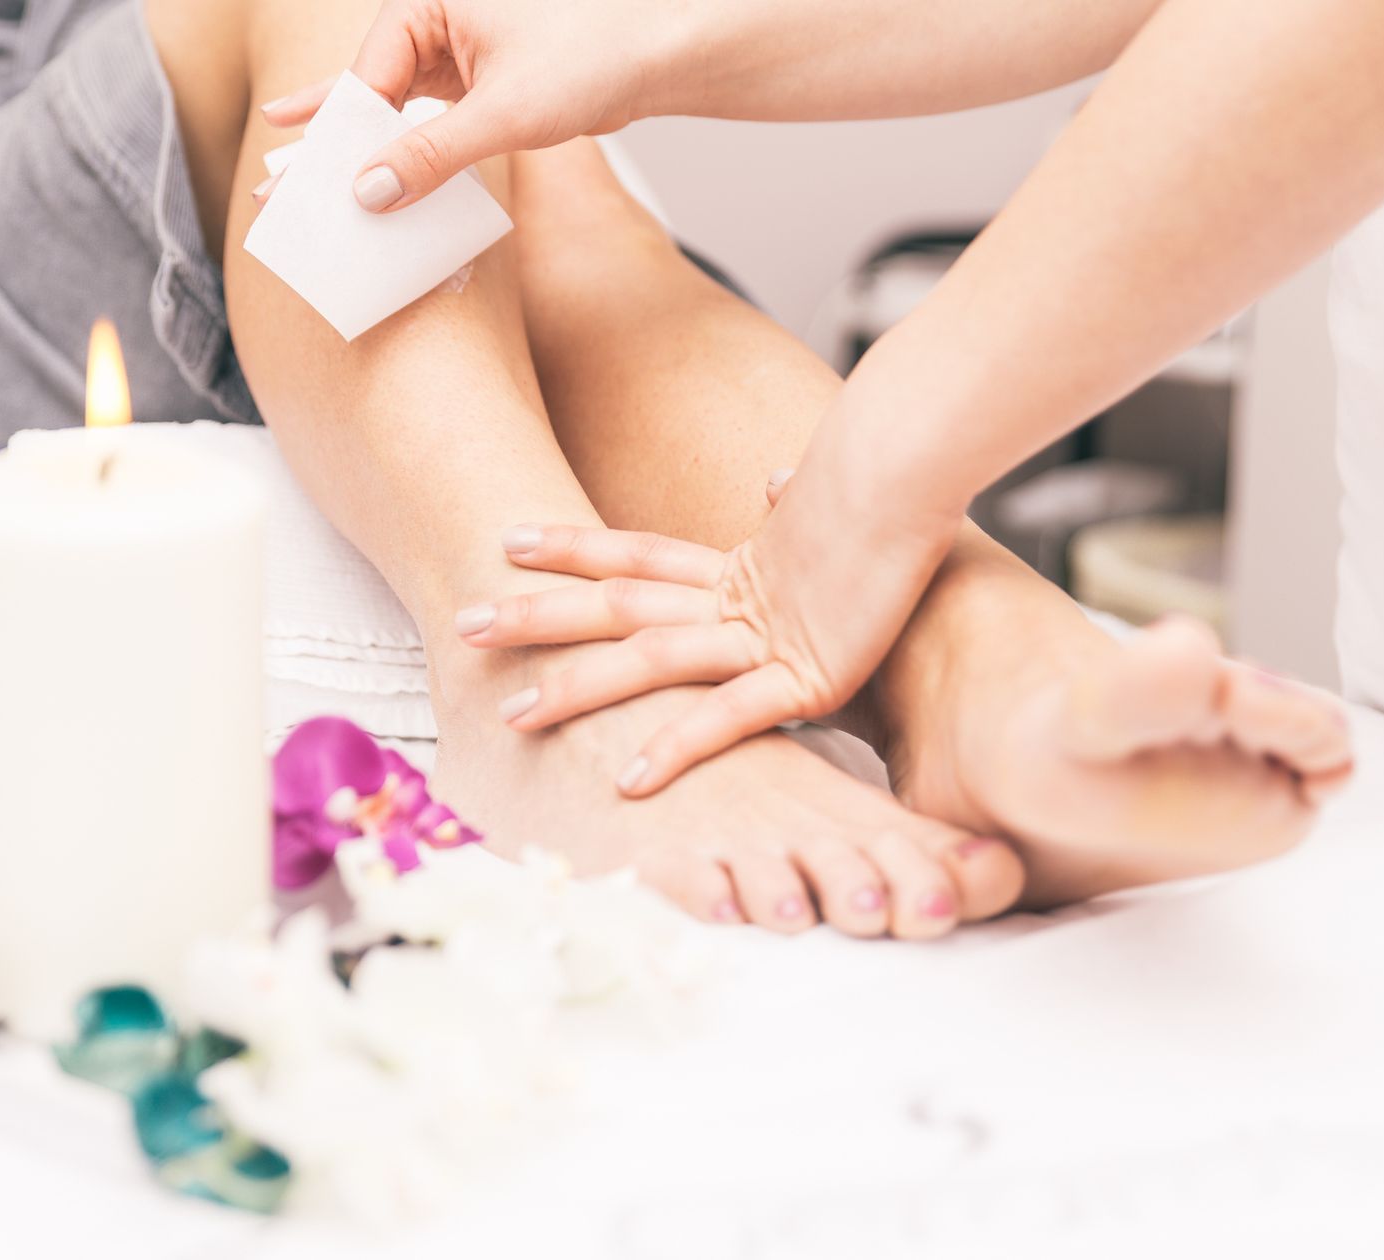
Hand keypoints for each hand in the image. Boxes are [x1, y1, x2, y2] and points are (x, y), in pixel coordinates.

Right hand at [261, 0, 684, 210]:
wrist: (659, 55)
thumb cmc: (594, 58)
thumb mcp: (504, 115)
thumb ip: (431, 155)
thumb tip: (369, 192)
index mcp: (431, 1)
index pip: (369, 73)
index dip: (342, 136)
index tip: (316, 185)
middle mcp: (437, 19)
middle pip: (368, 89)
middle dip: (331, 142)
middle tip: (276, 185)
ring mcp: (455, 49)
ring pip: (391, 105)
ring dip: (361, 149)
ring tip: (295, 177)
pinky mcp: (477, 80)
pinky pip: (423, 118)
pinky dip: (401, 148)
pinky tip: (360, 164)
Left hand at [455, 457, 959, 795]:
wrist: (918, 477)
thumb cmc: (889, 499)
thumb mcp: (827, 514)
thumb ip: (792, 508)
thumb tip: (776, 480)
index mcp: (740, 565)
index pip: (635, 556)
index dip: (571, 551)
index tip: (511, 545)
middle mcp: (735, 597)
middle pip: (615, 604)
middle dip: (537, 617)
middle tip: (465, 624)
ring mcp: (765, 635)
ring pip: (649, 660)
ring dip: (577, 690)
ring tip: (514, 716)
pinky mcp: (807, 676)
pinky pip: (727, 718)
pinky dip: (674, 747)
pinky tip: (627, 780)